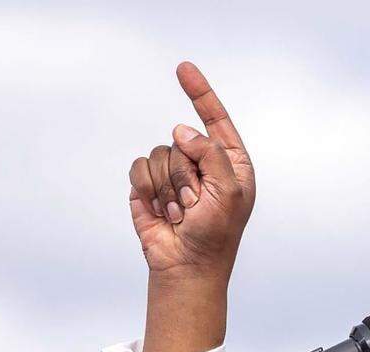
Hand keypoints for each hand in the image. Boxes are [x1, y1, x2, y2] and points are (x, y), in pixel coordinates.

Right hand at [128, 61, 255, 280]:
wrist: (186, 265)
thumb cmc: (216, 234)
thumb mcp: (228, 192)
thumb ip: (211, 154)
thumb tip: (182, 130)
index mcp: (230, 162)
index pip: (215, 120)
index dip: (200, 93)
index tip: (183, 67)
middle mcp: (201, 162)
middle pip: (182, 140)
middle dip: (185, 175)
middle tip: (195, 205)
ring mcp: (173, 172)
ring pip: (159, 153)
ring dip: (168, 188)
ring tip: (180, 213)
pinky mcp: (148, 184)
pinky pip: (139, 167)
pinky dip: (148, 190)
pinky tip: (161, 212)